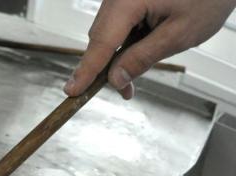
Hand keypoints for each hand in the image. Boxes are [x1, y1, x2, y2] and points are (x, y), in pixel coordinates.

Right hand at [65, 0, 235, 98]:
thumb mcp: (179, 34)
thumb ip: (143, 57)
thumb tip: (116, 78)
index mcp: (129, 1)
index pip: (101, 43)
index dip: (87, 70)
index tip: (72, 90)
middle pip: (101, 38)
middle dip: (108, 66)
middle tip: (125, 90)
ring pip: (108, 32)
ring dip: (119, 54)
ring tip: (139, 70)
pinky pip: (119, 22)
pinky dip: (127, 39)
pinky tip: (144, 46)